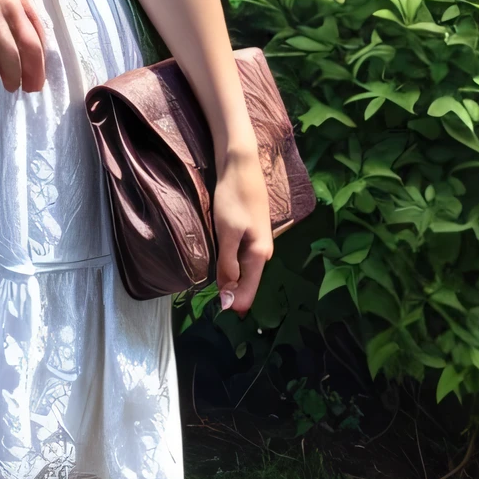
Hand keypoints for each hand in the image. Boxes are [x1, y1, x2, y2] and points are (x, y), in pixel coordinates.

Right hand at [0, 0, 49, 91]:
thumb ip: (17, 8)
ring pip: (8, 51)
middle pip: (29, 46)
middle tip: (31, 89)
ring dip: (13, 74)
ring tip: (13, 88)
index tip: (39, 76)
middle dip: (32, 72)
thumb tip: (26, 34)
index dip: (42, 60)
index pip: (39, 34)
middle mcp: (10, 5)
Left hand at [211, 141, 272, 314]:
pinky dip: (231, 265)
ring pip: (244, 269)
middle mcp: (263, 251)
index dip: (235, 303)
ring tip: (218, 292)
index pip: (248, 290)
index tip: (221, 313)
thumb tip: (229, 294)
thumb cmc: (233, 198)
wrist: (240, 165)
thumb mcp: (227, 232)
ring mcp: (258, 241)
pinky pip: (241, 257)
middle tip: (216, 306)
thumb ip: (228, 263)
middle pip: (247, 281)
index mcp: (259, 254)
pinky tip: (222, 268)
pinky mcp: (250, 231)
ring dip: (231, 279)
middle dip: (233, 294)